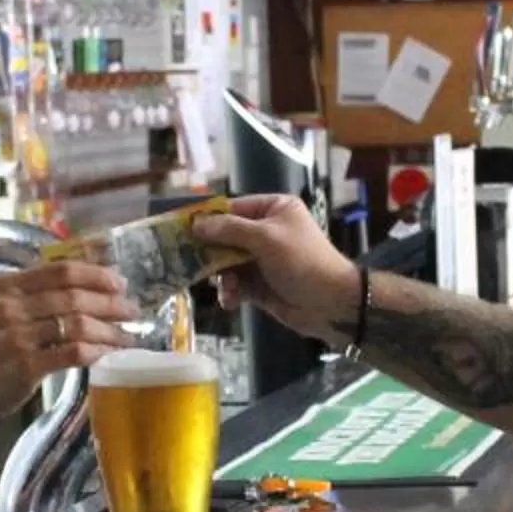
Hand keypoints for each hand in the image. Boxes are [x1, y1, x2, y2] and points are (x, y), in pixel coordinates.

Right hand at [0, 260, 133, 421]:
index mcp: (6, 286)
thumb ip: (32, 296)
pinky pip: (73, 353)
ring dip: (109, 330)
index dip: (95, 275)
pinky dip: (97, 352)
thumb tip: (85, 289)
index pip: (61, 271)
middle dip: (109, 304)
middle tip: (132, 311)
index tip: (119, 284)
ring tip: (126, 336)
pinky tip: (109, 355)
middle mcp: (10, 306)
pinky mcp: (26, 365)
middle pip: (73, 297)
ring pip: (77, 325)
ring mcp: (17, 336)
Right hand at [191, 194, 358, 343]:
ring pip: (226, 263)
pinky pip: (235, 284)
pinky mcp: (259, 285)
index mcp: (273, 209)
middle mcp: (266, 231)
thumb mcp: (266, 238)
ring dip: (221, 276)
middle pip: (225, 237)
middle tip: (188, 261)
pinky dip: (230, 292)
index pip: (232, 208)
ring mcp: (262, 259)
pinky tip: (231, 300)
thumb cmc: (302, 261)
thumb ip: (229, 230)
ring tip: (225, 287)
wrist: (331, 304)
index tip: (181, 229)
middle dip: (211, 252)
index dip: (207, 219)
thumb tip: (196, 224)